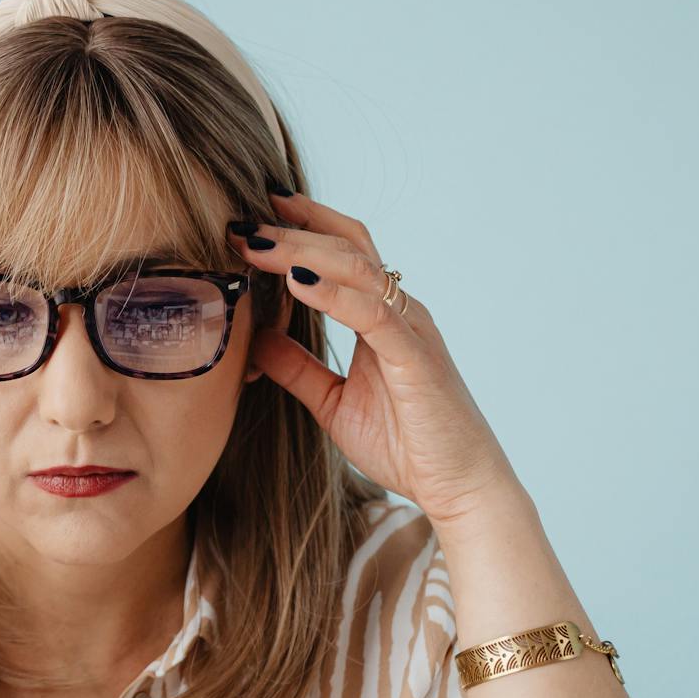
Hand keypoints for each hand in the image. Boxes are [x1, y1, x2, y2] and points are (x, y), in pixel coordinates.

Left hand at [228, 191, 521, 526]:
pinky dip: (334, 295)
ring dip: (303, 252)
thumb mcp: (331, 401)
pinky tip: (299, 282)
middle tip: (242, 221)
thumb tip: (256, 338)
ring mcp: (411, 330)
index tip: (257, 210)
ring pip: (357, 270)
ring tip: (258, 244)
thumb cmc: (405, 444)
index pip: (344, 251)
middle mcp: (399, 312)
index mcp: (381, 317)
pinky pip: (374, 315)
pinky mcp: (417, 358)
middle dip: (291, 231)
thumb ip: (297, 367)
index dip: (304, 224)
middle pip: (345, 248)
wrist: (455, 486)